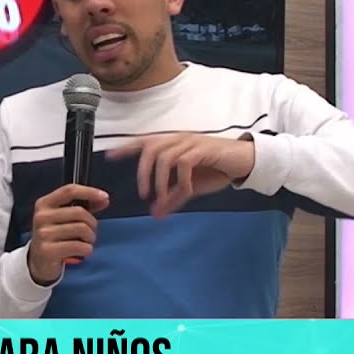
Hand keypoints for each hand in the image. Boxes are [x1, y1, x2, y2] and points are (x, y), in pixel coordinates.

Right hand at [27, 184, 109, 283]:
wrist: (38, 262)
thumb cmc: (56, 237)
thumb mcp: (64, 218)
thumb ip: (84, 207)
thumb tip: (103, 199)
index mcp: (44, 204)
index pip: (69, 190)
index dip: (89, 192)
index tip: (104, 197)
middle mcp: (42, 217)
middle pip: (79, 212)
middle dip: (92, 223)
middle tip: (90, 233)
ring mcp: (44, 234)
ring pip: (82, 229)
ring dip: (90, 238)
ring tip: (85, 243)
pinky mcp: (48, 251)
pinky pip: (79, 246)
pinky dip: (87, 250)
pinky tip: (81, 252)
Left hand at [107, 133, 255, 216]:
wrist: (243, 162)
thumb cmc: (215, 170)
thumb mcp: (190, 187)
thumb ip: (172, 197)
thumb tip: (155, 213)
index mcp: (172, 144)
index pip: (144, 142)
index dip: (126, 148)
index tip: (110, 156)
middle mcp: (178, 139)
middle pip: (150, 149)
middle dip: (143, 172)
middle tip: (143, 194)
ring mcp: (190, 142)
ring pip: (165, 157)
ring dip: (160, 180)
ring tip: (160, 197)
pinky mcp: (203, 149)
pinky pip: (184, 164)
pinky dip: (181, 180)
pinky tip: (186, 191)